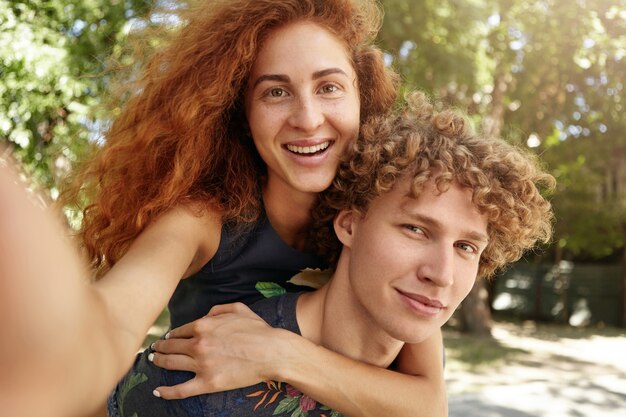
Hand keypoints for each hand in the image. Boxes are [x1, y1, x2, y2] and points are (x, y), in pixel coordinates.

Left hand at [150, 302, 291, 398]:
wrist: (272, 352)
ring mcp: (202, 365)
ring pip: (171, 364)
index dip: (171, 334)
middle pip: (171, 346)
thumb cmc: (258, 330)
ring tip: (154, 362)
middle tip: (155, 350)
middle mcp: (198, 344)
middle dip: (160, 347)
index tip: (168, 338)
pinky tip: (157, 391)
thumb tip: (206, 314)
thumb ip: (219, 309)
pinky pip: (181, 390)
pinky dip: (167, 391)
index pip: (180, 330)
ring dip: (159, 362)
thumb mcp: (239, 308)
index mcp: (204, 325)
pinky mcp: (208, 383)